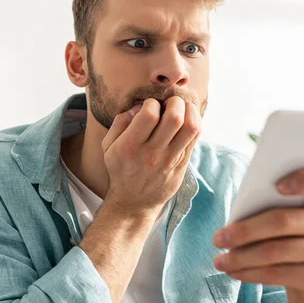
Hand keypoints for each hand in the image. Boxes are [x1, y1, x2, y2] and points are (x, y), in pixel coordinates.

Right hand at [101, 96, 200, 214]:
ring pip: (191, 128)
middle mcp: (152, 153)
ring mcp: (170, 160)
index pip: (149, 115)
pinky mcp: (182, 165)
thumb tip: (138, 106)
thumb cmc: (121, 169)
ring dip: (189, 110)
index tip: (149, 106)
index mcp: (130, 146)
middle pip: (175, 118)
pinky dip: (194, 122)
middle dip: (174, 101)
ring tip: (181, 108)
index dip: (151, 103)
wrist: (134, 201)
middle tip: (169, 103)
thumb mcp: (108, 147)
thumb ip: (120, 122)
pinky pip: (195, 138)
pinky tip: (186, 119)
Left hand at [213, 167, 303, 302]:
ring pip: (275, 250)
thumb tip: (235, 217)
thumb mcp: (284, 221)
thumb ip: (268, 209)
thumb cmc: (288, 241)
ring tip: (219, 261)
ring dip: (240, 256)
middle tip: (217, 239)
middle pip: (283, 221)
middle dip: (243, 231)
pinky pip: (277, 273)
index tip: (277, 185)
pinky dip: (249, 272)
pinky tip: (233, 272)